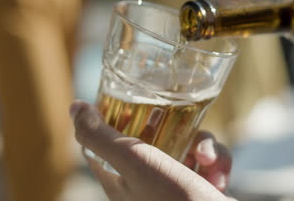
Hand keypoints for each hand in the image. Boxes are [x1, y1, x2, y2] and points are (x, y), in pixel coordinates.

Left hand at [69, 101, 236, 200]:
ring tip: (205, 158)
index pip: (105, 143)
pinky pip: (207, 161)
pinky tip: (218, 176)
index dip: (113, 119)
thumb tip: (75, 107)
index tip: (128, 101)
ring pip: (185, 145)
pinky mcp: (199, 188)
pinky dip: (216, 163)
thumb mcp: (133, 162)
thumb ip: (100, 136)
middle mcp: (144, 185)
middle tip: (172, 117)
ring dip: (201, 145)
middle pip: (150, 139)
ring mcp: (173, 188)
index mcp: (119, 181)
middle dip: (169, 127)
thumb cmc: (173, 199)